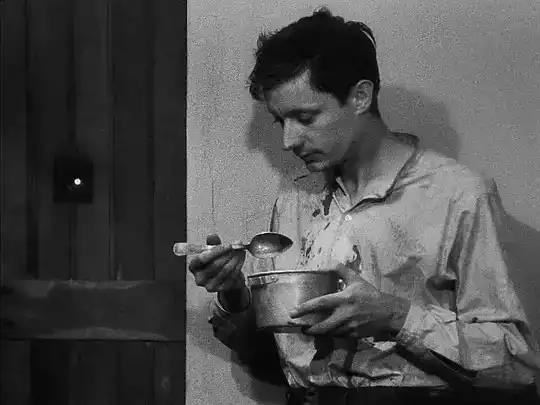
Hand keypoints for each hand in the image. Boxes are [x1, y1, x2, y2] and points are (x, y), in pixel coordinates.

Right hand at [188, 234, 245, 292]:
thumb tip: (212, 236)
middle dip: (229, 254)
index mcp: (194, 266)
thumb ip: (212, 243)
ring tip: (241, 252)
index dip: (216, 251)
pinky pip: (232, 277)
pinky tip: (241, 260)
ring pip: (225, 270)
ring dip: (236, 259)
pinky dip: (238, 266)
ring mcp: (209, 286)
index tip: (229, 245)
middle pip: (215, 265)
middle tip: (238, 247)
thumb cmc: (216, 261)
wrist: (225, 277)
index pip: (202, 259)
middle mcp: (199, 278)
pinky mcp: (221, 290)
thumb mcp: (213, 251)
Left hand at [289, 265, 409, 338]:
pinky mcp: (354, 335)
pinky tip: (327, 333)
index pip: (320, 304)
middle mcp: (344, 314)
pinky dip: (331, 335)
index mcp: (343, 299)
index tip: (293, 312)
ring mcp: (349, 327)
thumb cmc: (370, 295)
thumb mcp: (357, 280)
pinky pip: (339, 336)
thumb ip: (342, 271)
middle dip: (309, 329)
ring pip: (329, 333)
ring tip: (311, 330)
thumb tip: (329, 262)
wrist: (388, 313)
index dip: (305, 308)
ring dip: (319, 333)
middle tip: (301, 328)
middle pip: (322, 326)